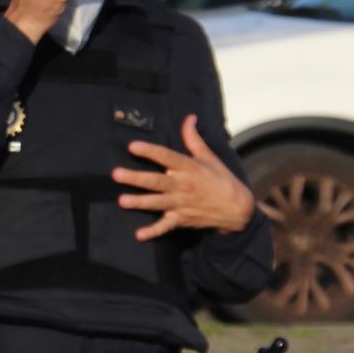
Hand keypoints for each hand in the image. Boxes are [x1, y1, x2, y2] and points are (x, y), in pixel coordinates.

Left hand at [111, 115, 256, 240]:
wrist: (237, 208)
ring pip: (157, 203)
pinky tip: (139, 235)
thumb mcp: (209, 157)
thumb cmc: (221, 179)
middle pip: (156, 181)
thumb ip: (193, 138)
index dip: (150, 151)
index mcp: (189, 168)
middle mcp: (183, 186)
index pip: (167, 157)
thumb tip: (189, 117)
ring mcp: (181, 204)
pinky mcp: (181, 219)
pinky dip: (153, 232)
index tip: (133, 146)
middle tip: (116, 174)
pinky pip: (165, 227)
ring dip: (139, 202)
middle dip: (136, 178)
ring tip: (122, 201)